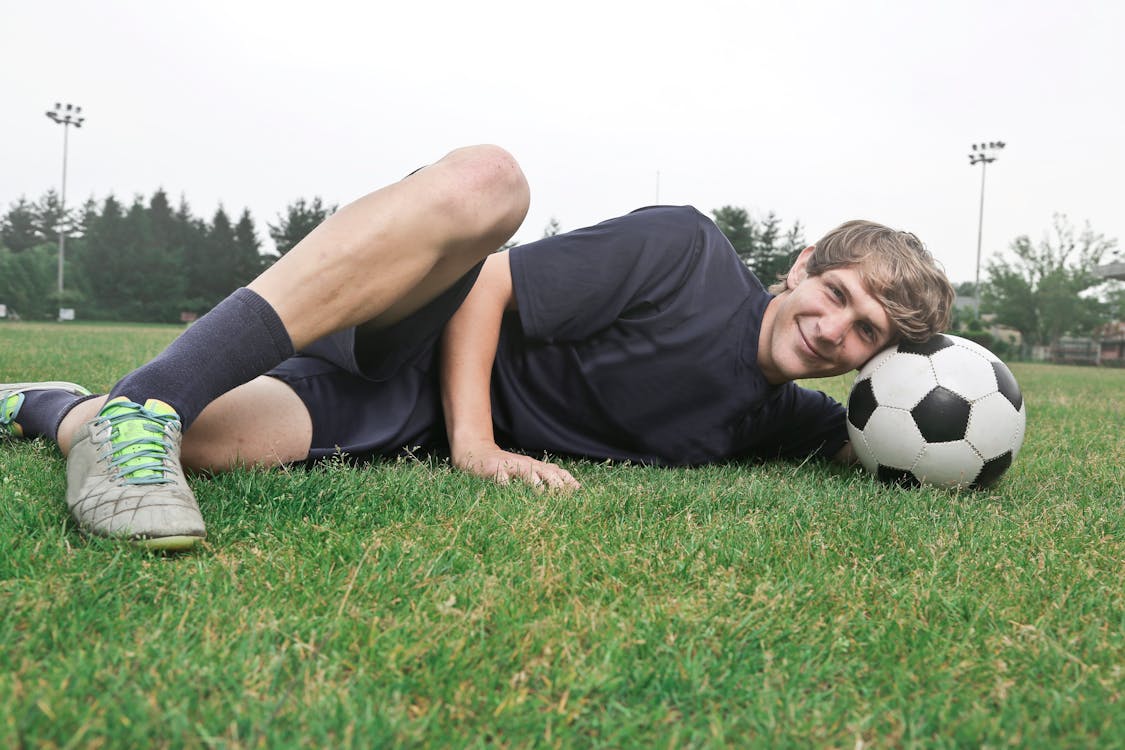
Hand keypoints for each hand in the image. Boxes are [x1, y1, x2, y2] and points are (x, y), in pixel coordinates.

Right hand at [452, 441, 580, 490]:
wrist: (475, 454)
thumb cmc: (504, 467)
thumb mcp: (524, 472)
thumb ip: (541, 478)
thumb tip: (566, 488)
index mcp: (534, 466)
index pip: (555, 472)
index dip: (567, 480)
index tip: (578, 491)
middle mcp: (524, 464)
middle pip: (544, 471)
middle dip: (555, 482)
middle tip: (564, 495)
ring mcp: (509, 465)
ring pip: (524, 471)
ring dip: (533, 480)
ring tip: (541, 492)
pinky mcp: (493, 469)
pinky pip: (500, 477)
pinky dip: (505, 483)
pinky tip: (509, 490)